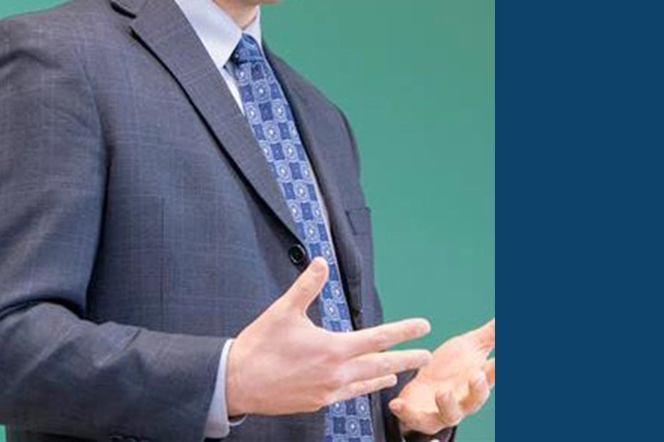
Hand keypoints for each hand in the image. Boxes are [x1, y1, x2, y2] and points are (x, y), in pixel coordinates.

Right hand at [226, 257, 433, 416]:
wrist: (237, 382)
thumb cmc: (260, 345)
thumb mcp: (284, 311)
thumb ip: (307, 286)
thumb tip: (322, 262)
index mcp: (332, 349)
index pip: (378, 338)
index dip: (403, 331)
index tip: (423, 326)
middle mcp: (336, 373)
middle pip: (381, 364)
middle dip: (406, 358)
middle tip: (426, 355)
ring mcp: (328, 391)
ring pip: (366, 383)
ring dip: (386, 374)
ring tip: (400, 371)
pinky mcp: (318, 402)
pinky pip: (349, 395)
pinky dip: (363, 388)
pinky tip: (367, 384)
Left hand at [389, 318, 494, 434]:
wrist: (422, 391)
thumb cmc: (450, 368)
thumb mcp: (469, 348)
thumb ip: (490, 335)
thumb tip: (506, 318)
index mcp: (477, 382)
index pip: (491, 376)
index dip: (497, 370)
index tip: (501, 360)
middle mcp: (464, 401)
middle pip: (476, 400)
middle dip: (478, 389)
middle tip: (477, 375)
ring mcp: (443, 411)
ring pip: (450, 414)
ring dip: (448, 405)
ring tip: (443, 392)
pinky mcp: (420, 417)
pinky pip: (415, 420)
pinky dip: (407, 414)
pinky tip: (397, 404)